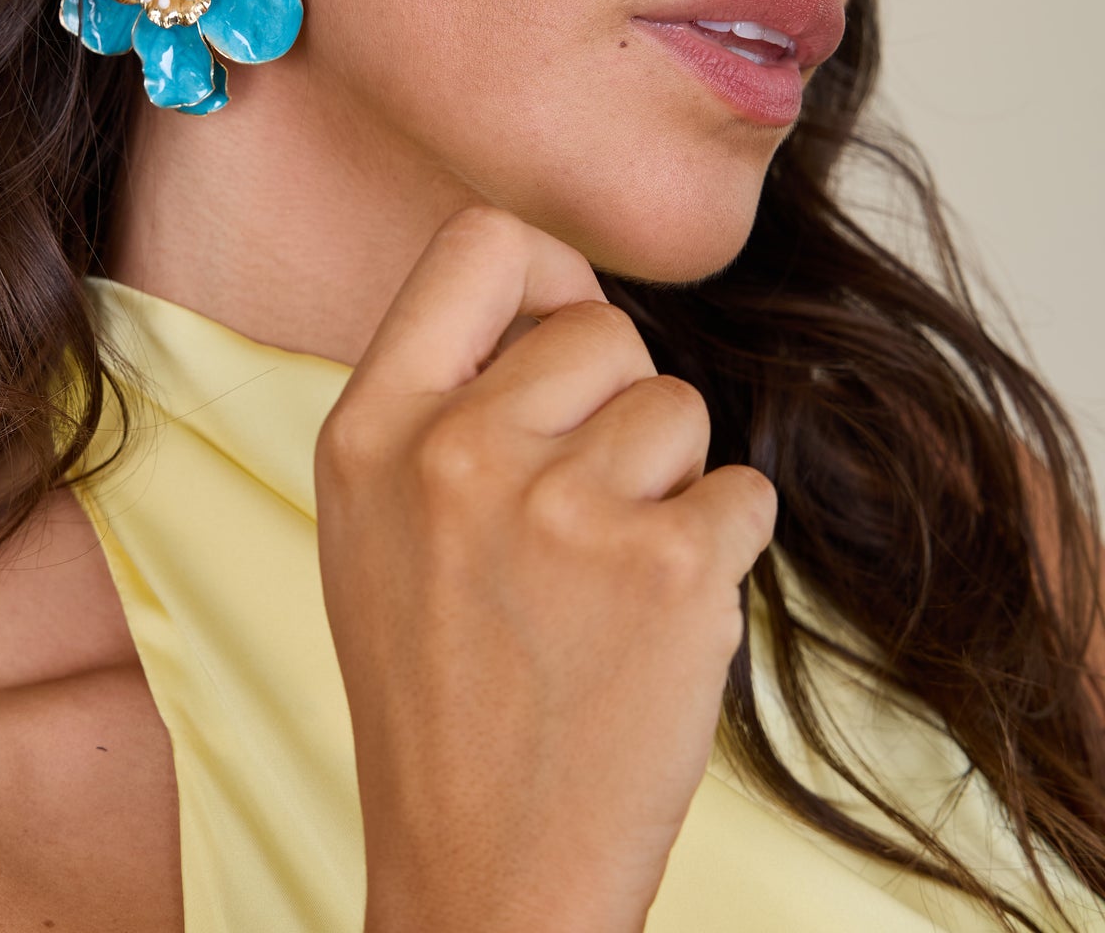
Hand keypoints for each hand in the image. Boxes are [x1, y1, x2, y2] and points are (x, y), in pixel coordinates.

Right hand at [314, 205, 776, 932]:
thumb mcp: (375, 520)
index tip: (562, 329)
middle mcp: (455, 452)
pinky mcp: (665, 574)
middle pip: (603, 328)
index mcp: (369, 429)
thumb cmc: (437, 688)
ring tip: (605, 581)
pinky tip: (656, 622)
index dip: (545, 273)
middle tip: (578, 510)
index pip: (478, 241)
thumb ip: (442, 396)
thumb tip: (563, 293)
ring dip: (669, 484)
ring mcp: (560, 511)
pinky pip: (741, 490)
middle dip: (616, 404)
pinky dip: (721, 548)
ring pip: (679, 408)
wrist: (479, 873)